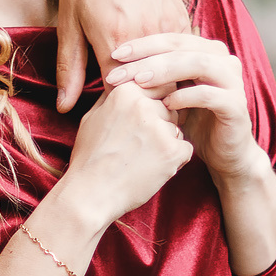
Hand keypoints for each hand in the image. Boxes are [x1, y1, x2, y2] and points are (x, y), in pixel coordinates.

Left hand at [57, 0, 189, 112]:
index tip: (116, 121)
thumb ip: (70, 68)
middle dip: (148, 107)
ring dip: (164, 88)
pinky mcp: (182, 16)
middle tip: (137, 117)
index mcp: (115, 43)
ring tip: (151, 97)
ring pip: (174, 75)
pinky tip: (161, 71)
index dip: (122, 113)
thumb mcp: (70, 22)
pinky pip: (183, 54)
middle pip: (155, 91)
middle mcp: (147, 37)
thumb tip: (65, 107)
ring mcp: (169, 26)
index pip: (126, 99)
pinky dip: (173, 68)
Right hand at [57, 82, 192, 225]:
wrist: (90, 194)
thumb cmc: (89, 157)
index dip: (155, 101)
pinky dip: (174, 159)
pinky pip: (185, 148)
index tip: (145, 118)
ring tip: (141, 158)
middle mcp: (144, 105)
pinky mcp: (172, 151)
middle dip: (161, 122)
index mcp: (125, 91)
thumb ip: (113, 95)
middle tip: (140, 144)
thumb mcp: (93, 117)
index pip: (158, 83)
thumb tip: (128, 81)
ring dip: (167, 141)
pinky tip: (151, 168)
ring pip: (177, 128)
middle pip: (170, 106)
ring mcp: (160, 128)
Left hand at [102, 33, 260, 181]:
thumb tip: (115, 59)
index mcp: (207, 51)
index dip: (142, 44)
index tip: (114, 55)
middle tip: (119, 71)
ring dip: (165, 71)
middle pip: (182, 47)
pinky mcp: (237, 106)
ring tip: (139, 83)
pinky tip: (166, 105)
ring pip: (198, 64)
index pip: (171, 38)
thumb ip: (154, 75)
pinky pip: (210, 95)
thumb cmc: (192, 122)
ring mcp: (234, 81)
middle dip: (147, 57)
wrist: (223, 154)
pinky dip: (186, 97)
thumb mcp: (169, 94)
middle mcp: (224, 60)